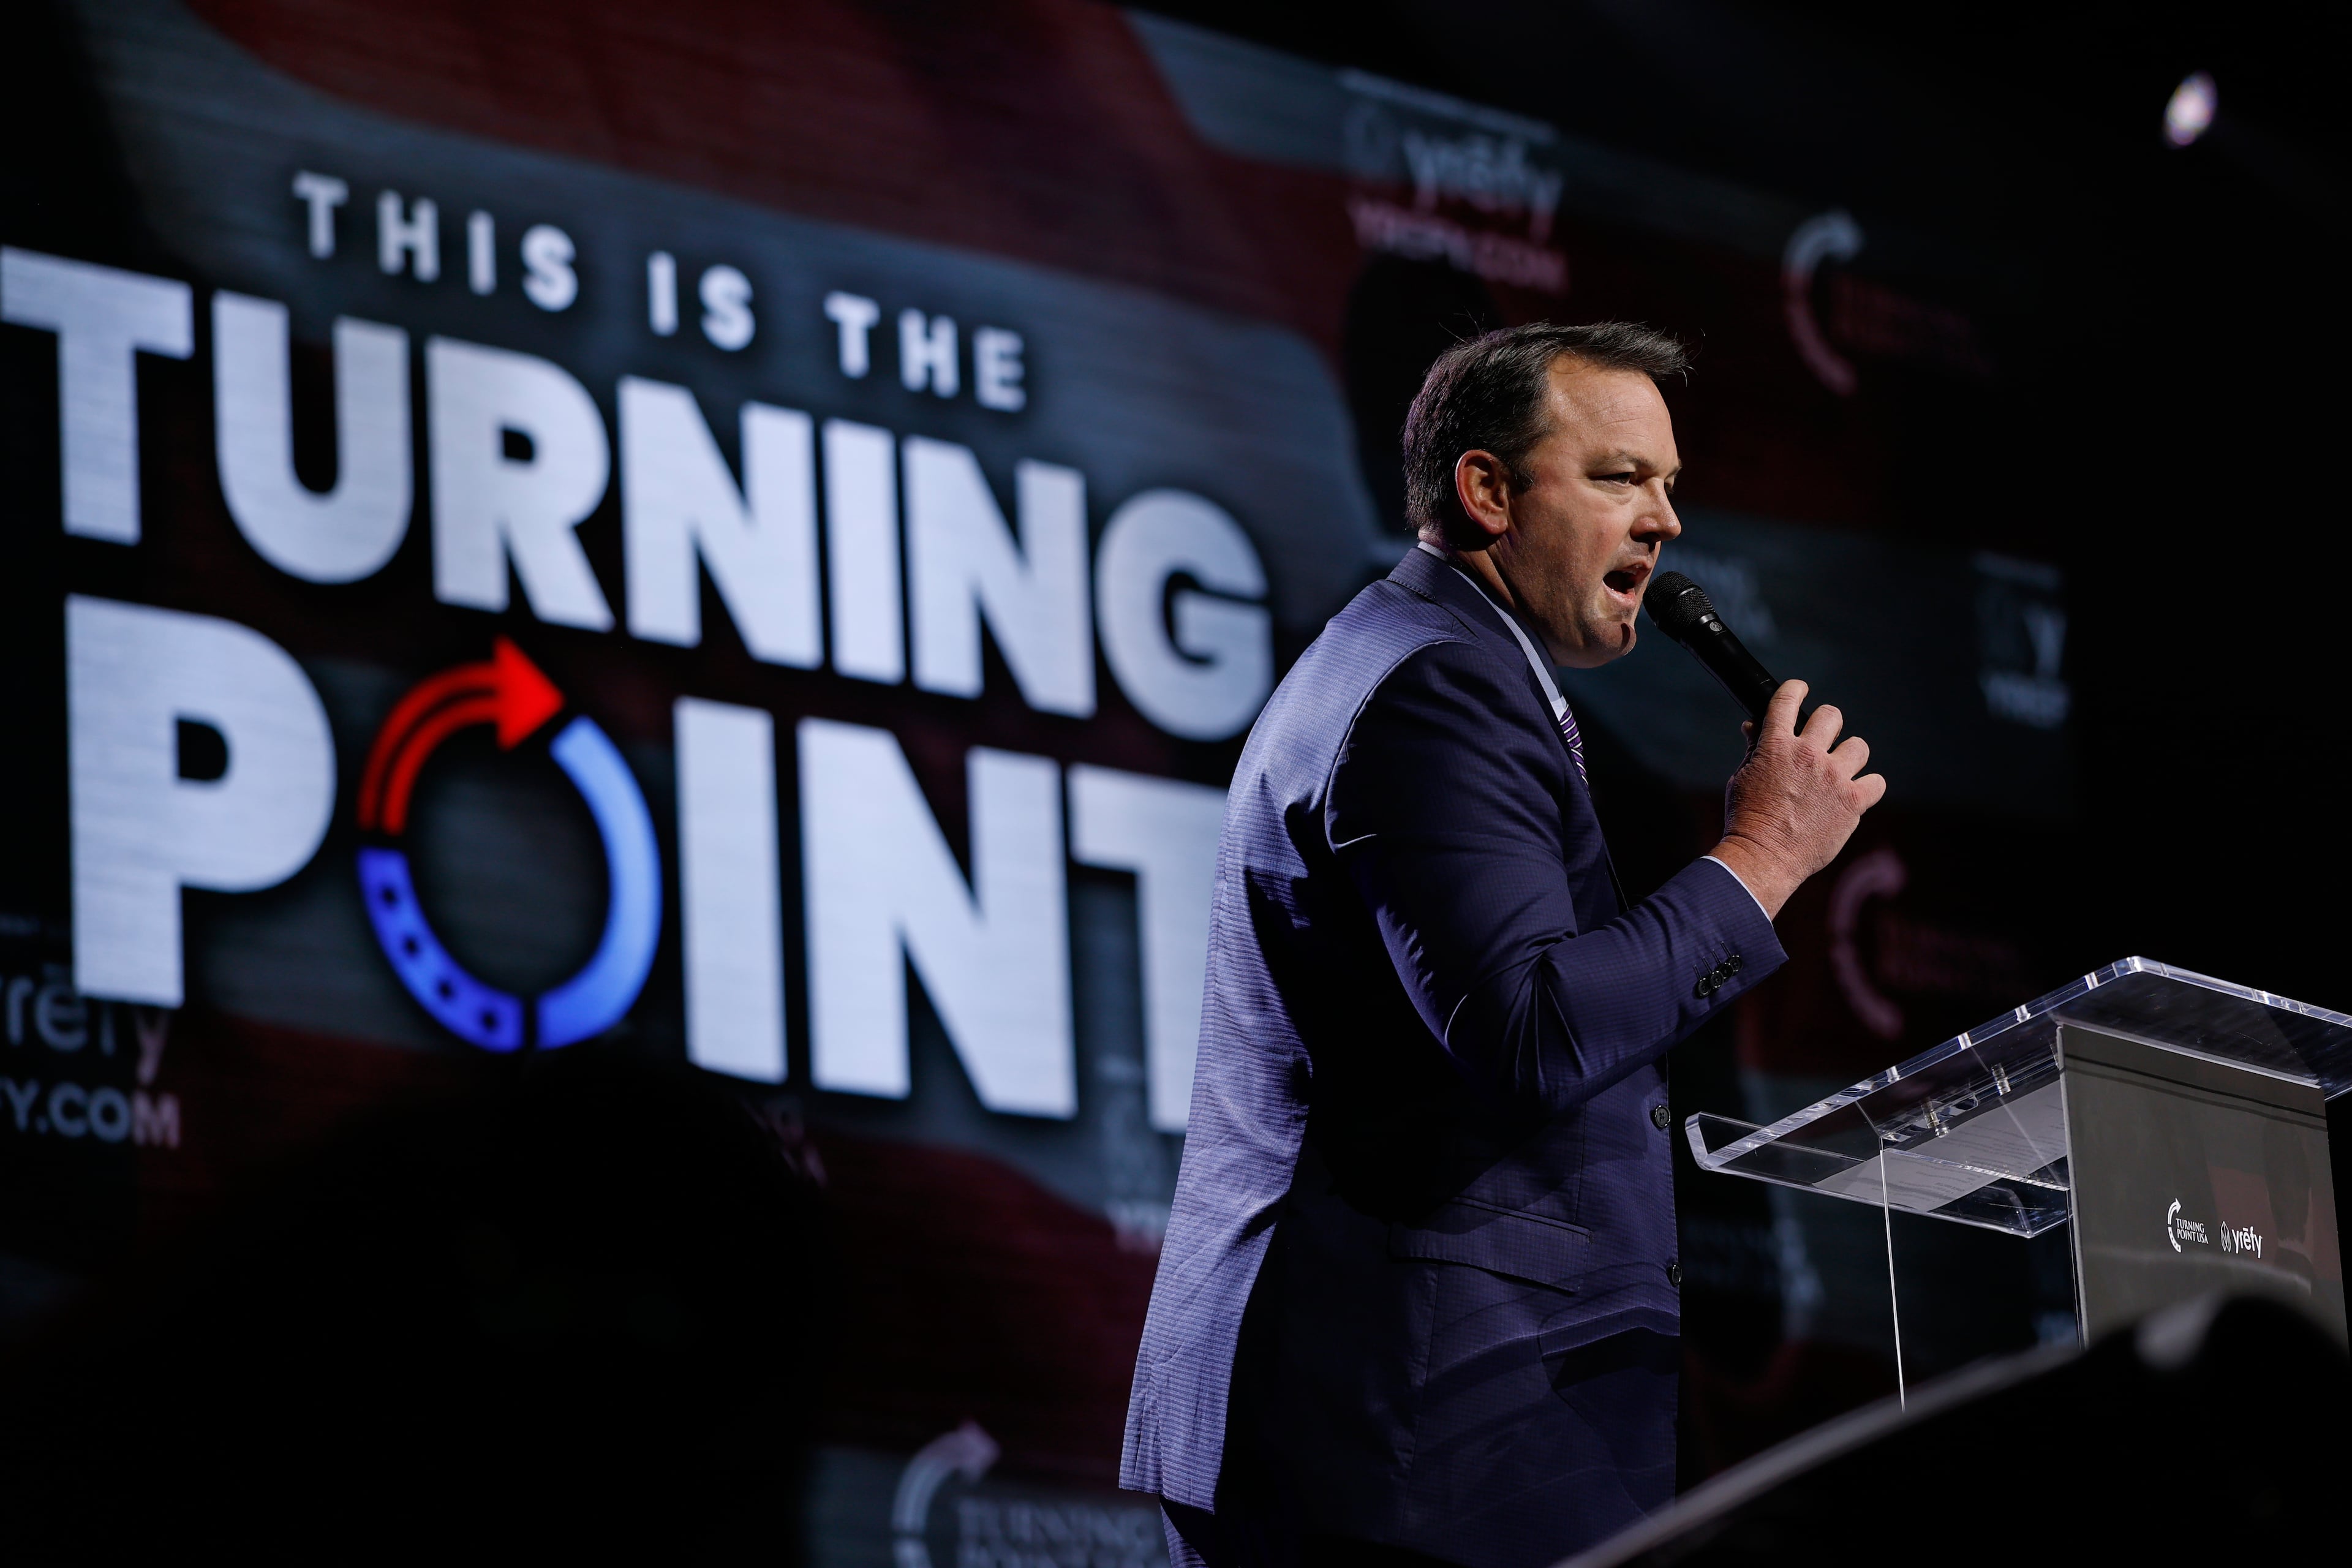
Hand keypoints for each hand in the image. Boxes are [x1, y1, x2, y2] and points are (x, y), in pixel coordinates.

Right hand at [1708, 680, 1884, 918]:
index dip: (1796, 689)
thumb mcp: (1743, 777)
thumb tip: (1753, 727)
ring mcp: (1833, 777)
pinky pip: (1877, 782)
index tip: (1800, 690)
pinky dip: (1868, 787)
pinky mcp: (1853, 802)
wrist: (1763, 856)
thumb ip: (1755, 749)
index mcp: (1776, 745)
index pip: (1788, 698)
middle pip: (1832, 715)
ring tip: (1839, 772)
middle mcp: (1808, 755)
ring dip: (1849, 756)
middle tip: (1822, 742)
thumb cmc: (1747, 818)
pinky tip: (1855, 795)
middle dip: (1827, 725)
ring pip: (1859, 746)